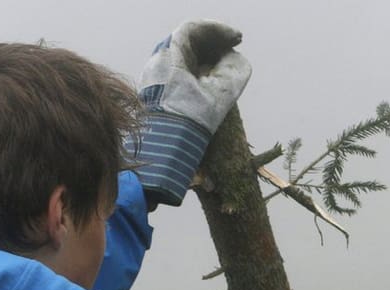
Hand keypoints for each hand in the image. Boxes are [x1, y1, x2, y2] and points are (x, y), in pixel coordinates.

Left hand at [126, 19, 251, 206]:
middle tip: (233, 48)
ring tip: (224, 65)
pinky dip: (193, 70)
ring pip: (180, 57)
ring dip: (203, 57)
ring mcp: (151, 78)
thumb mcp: (218, 98)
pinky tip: (208, 81)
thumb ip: (232, 73)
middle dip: (212, 43)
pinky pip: (174, 72)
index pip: (193, 31)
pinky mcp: (152, 93)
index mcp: (169, 59)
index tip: (237, 40)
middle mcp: (156, 64)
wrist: (158, 158)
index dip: (218, 31)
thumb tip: (233, 59)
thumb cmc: (187, 129)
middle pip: (186, 41)